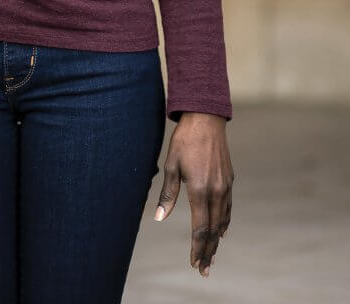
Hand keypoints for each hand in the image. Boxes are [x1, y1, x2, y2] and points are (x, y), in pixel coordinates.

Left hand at [153, 111, 233, 276]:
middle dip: (208, 250)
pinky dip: (224, 222)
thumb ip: (168, 194)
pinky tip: (223, 231)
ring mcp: (225, 186)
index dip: (197, 247)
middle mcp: (216, 191)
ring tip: (211, 256)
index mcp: (200, 189)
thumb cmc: (184, 140)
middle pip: (213, 229)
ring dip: (217, 240)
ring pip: (222, 220)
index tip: (194, 263)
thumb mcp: (171, 166)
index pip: (200, 228)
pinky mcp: (229, 180)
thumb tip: (159, 218)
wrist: (205, 118)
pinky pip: (228, 207)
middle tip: (204, 270)